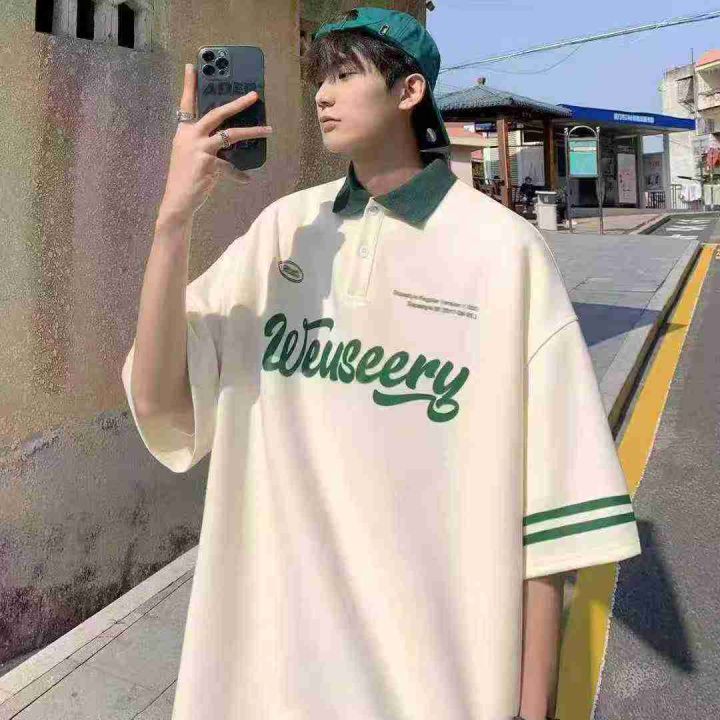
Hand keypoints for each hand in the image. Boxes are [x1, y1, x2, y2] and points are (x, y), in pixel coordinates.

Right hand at [159, 63, 273, 220]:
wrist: (178, 200)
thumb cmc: (185, 178)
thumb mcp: (189, 155)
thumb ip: (204, 144)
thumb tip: (226, 140)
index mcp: (184, 131)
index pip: (186, 104)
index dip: (189, 85)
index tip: (192, 66)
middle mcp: (191, 136)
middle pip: (217, 114)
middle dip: (237, 103)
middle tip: (253, 96)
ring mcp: (200, 149)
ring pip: (231, 135)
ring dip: (252, 132)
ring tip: (269, 130)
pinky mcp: (209, 164)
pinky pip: (231, 167)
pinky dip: (239, 174)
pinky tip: (246, 180)